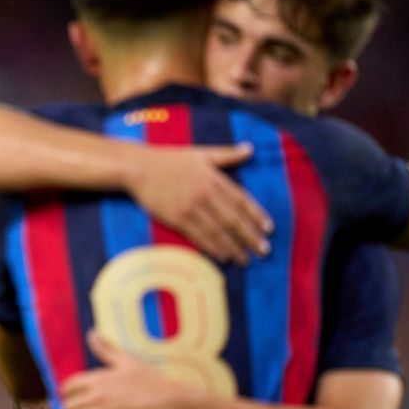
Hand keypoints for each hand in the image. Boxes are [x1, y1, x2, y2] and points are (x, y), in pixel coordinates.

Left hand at [59, 331, 201, 408]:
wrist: (169, 405)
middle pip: (68, 406)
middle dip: (72, 408)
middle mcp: (95, 397)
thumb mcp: (127, 362)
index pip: (67, 386)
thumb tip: (91, 333)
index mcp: (98, 378)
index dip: (67, 392)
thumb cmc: (151, 381)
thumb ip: (106, 350)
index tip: (73, 396)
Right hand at [123, 143, 271, 263]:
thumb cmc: (170, 159)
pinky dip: (212, 247)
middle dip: (250, 237)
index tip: (269, 229)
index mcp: (213, 178)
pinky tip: (222, 256)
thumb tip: (251, 149)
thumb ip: (227, 154)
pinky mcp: (176, 218)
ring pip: (218, 231)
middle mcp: (205, 194)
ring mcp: (190, 207)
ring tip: (246, 260)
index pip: (241, 199)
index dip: (257, 215)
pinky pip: (198, 236)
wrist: (138, 168)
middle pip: (233, 219)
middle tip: (264, 251)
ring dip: (234, 247)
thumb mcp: (201, 153)